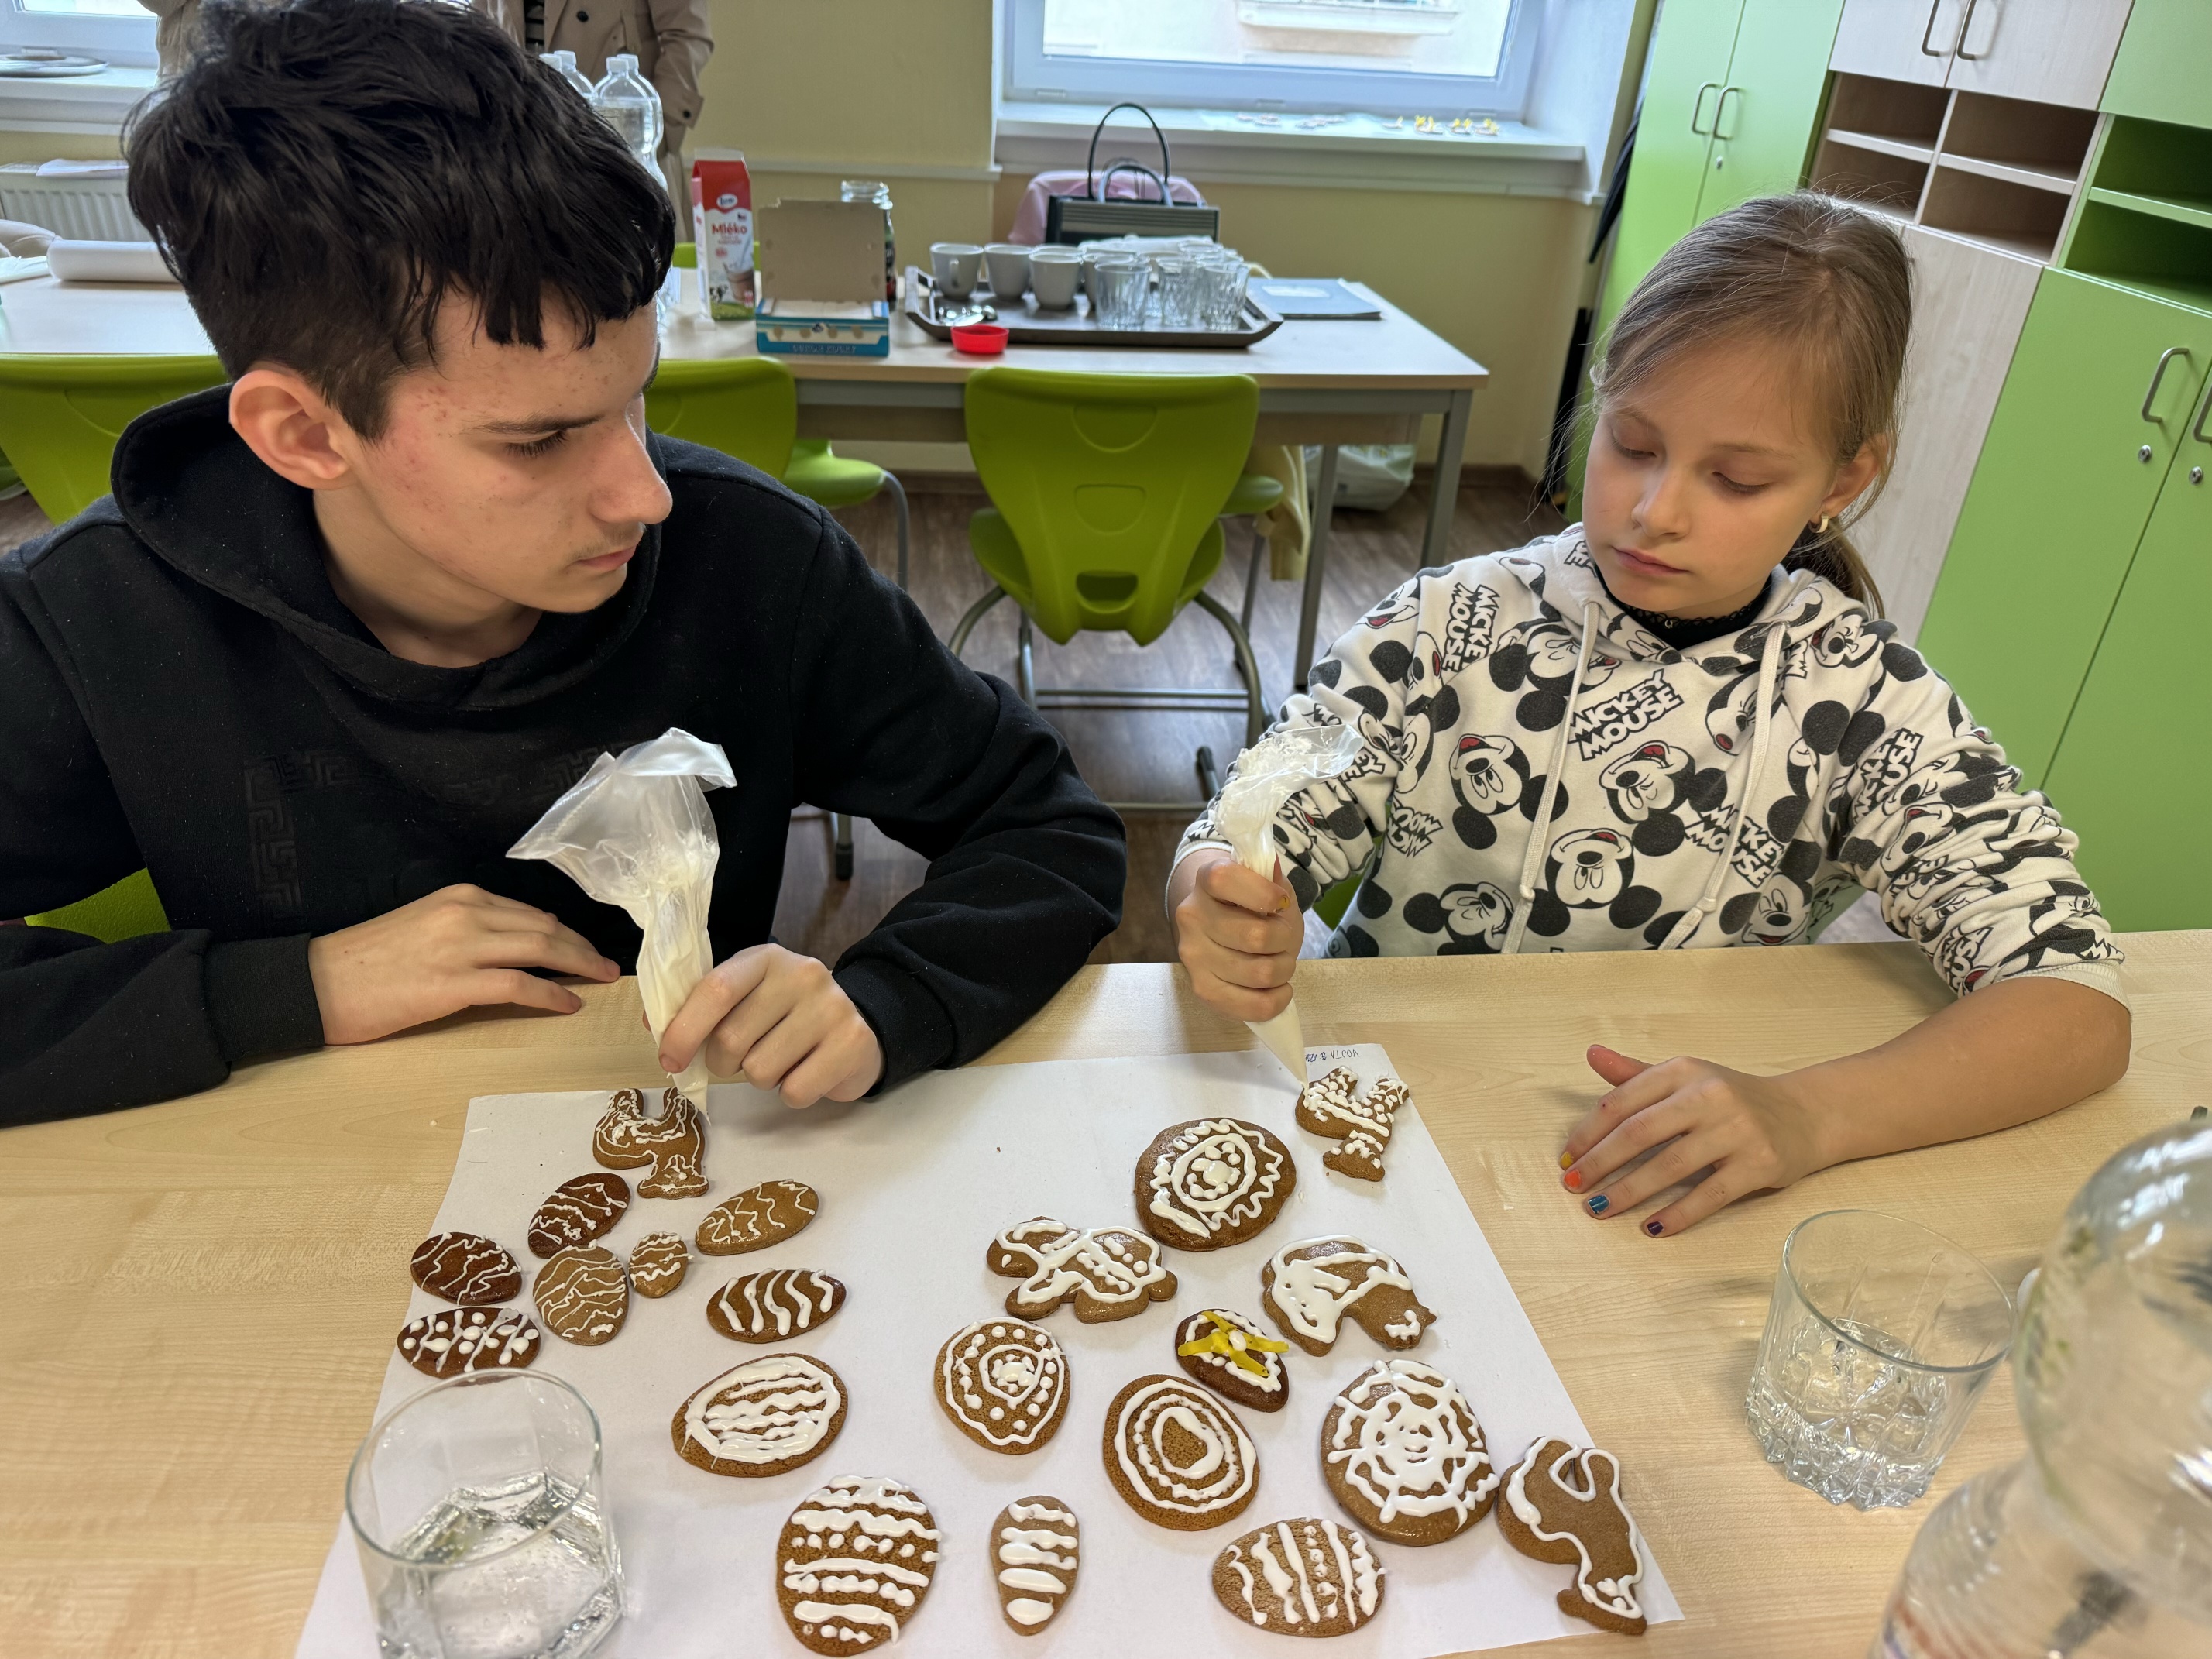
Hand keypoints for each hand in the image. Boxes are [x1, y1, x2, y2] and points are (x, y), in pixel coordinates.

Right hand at [308, 884, 620, 1045]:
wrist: (314, 984)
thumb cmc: (365, 963)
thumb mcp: (422, 928)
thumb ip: (468, 930)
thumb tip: (516, 943)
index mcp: (460, 897)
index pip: (529, 912)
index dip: (565, 932)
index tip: (584, 948)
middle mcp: (465, 913)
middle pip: (544, 927)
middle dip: (582, 947)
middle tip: (607, 966)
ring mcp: (460, 947)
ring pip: (540, 949)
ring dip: (578, 966)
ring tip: (599, 981)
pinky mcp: (452, 984)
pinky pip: (519, 985)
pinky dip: (550, 995)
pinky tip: (568, 1005)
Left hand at [657, 944, 881, 1107]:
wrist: (858, 1029)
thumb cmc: (787, 1016)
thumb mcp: (747, 997)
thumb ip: (702, 1006)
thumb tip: (654, 1026)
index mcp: (766, 958)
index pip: (715, 990)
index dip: (684, 1029)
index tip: (670, 1059)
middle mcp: (801, 975)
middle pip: (732, 1038)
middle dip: (723, 1063)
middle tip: (740, 1060)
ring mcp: (831, 1007)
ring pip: (761, 1071)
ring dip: (760, 1079)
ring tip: (781, 1061)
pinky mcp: (851, 1043)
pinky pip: (795, 1091)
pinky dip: (791, 1093)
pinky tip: (805, 1072)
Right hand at [1168, 848, 1302, 1021]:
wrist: (1224, 928)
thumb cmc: (1253, 904)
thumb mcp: (1267, 882)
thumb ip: (1270, 876)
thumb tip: (1270, 868)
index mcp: (1206, 880)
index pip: (1226, 880)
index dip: (1264, 893)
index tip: (1280, 903)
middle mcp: (1192, 916)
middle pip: (1257, 937)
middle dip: (1285, 940)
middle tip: (1284, 939)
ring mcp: (1193, 955)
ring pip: (1260, 973)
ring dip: (1284, 969)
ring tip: (1279, 961)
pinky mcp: (1202, 989)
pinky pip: (1251, 1006)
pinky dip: (1276, 1000)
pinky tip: (1278, 988)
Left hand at [1558, 1044, 1827, 1235]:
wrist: (1803, 1114)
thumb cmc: (1730, 1098)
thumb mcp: (1685, 1078)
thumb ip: (1635, 1073)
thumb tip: (1591, 1054)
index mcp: (1682, 1071)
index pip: (1622, 1102)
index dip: (1589, 1133)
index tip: (1566, 1159)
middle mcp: (1708, 1096)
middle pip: (1639, 1133)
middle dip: (1600, 1163)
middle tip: (1573, 1186)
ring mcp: (1735, 1130)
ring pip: (1669, 1166)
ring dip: (1628, 1192)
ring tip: (1600, 1209)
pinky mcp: (1758, 1164)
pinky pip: (1709, 1196)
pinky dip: (1677, 1215)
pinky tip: (1652, 1228)